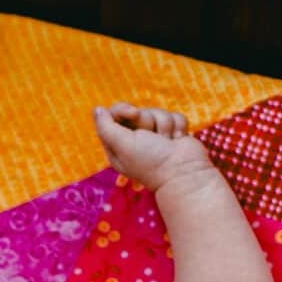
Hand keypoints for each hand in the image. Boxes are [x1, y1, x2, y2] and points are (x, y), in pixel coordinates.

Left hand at [91, 103, 214, 192]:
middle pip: (138, 111)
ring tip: (167, 142)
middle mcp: (136, 140)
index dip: (124, 109)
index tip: (133, 113)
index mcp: (118, 144)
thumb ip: (105, 126)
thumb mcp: (122, 144)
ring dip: (164, 126)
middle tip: (152, 137)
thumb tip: (97, 109)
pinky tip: (177, 141)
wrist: (184, 172)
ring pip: (158, 112)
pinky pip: (175, 116)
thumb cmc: (151, 162)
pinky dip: (178, 127)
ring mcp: (156, 137)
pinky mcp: (174, 133)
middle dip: (147, 120)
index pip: (115, 113)